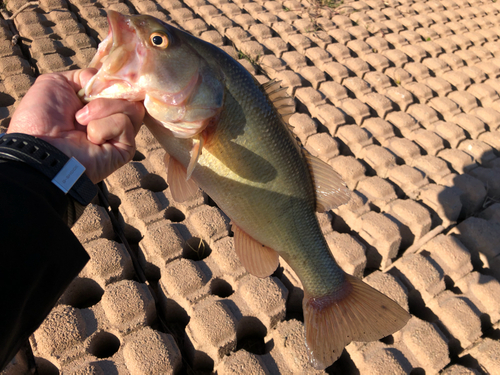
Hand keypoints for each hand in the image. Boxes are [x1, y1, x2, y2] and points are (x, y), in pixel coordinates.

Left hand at [7, 68, 144, 183]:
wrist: (40, 146)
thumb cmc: (41, 116)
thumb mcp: (56, 83)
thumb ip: (85, 76)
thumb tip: (106, 81)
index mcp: (95, 103)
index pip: (119, 86)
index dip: (114, 80)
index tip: (102, 80)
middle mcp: (110, 118)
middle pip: (130, 95)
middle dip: (108, 93)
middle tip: (86, 102)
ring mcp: (119, 134)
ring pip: (132, 108)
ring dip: (103, 108)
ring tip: (82, 121)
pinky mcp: (125, 149)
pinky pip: (125, 124)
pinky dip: (105, 126)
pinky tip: (90, 137)